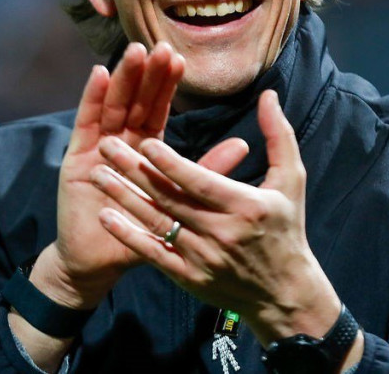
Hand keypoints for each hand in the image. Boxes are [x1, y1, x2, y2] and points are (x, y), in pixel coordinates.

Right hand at [33, 42, 248, 309]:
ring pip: (113, 106)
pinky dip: (92, 98)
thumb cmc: (143, 234)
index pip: (158, 110)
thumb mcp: (180, 202)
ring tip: (134, 52)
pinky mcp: (76, 159)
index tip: (180, 59)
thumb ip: (207, 172)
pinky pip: (85, 124)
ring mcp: (97, 148)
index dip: (167, 85)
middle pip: (136, 101)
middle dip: (147, 74)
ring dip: (123, 78)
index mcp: (147, 151)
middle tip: (159, 46)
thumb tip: (244, 145)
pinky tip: (101, 74)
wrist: (102, 263)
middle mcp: (121, 143)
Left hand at [91, 89, 341, 343]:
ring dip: (123, 198)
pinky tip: (106, 216)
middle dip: (134, 171)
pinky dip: (128, 235)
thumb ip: (279, 136)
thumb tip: (268, 95)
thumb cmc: (286, 228)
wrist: (284, 293)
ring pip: (155, 223)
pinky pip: (153, 253)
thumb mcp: (292, 180)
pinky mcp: (189, 278)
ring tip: (96, 175)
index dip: (171, 163)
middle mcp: (221, 233)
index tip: (145, 141)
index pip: (199, 181)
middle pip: (170, 199)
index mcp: (245, 206)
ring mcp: (202, 258)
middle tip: (106, 146)